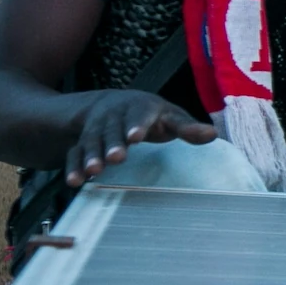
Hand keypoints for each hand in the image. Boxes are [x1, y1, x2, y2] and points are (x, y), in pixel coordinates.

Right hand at [66, 90, 216, 186]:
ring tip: (93, 171)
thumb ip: (187, 127)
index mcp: (139, 107)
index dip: (137, 125)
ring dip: (91, 155)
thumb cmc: (150, 115)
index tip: (136, 137)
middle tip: (116, 158)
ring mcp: (96, 128)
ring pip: (91, 140)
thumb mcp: (170, 117)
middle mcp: (114, 116)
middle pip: (112, 129)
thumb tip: (212, 135)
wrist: (112, 103)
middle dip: (113, 143)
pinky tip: (74, 181)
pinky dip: (73, 166)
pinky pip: (74, 152)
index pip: (139, 115)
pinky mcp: (82, 141)